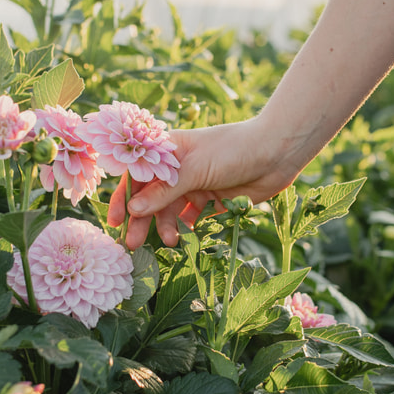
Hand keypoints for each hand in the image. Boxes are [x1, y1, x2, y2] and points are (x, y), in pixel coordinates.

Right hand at [107, 119, 303, 248]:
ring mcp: (195, 185)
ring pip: (171, 211)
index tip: (117, 220)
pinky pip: (193, 219)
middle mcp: (178, 168)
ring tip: (170, 243)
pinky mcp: (212, 201)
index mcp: (169, 151)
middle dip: (142, 219)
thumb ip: (165, 191)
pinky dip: (187, 230)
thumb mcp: (194, 169)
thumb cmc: (233, 149)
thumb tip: (134, 210)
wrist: (277, 153)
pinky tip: (186, 240)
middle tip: (133, 244)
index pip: (137, 174)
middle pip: (151, 197)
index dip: (124, 196)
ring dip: (167, 227)